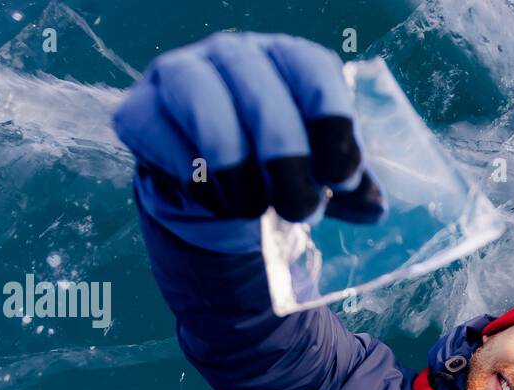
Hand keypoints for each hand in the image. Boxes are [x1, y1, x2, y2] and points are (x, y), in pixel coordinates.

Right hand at [112, 31, 387, 252]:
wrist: (215, 188)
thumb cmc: (278, 169)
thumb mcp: (321, 173)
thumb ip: (351, 184)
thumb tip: (373, 205)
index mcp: (289, 60)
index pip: (314, 72)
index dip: (333, 125)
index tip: (344, 179)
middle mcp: (235, 55)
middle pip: (260, 91)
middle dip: (285, 158)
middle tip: (301, 210)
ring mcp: (181, 76)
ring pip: (205, 107)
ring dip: (236, 169)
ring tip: (256, 210)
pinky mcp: (140, 111)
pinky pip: (165, 140)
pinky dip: (197, 181)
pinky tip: (221, 205)